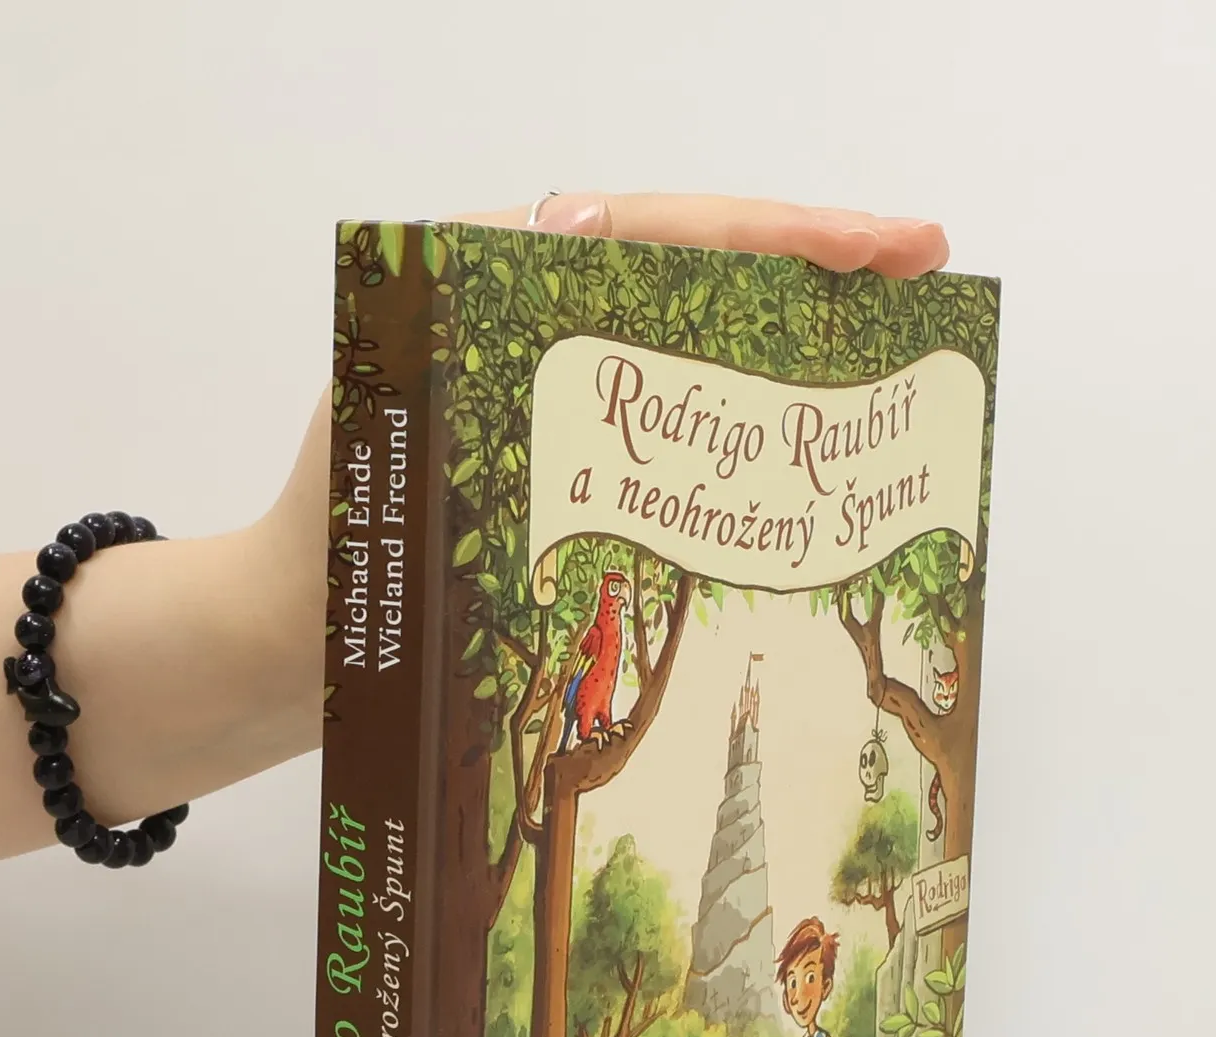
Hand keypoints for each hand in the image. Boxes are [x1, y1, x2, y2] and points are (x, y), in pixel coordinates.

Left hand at [266, 191, 948, 808]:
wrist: (293, 649)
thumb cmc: (329, 540)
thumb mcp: (386, 404)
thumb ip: (464, 305)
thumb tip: (581, 206)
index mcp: (491, 280)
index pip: (655, 230)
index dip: (775, 232)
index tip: (878, 244)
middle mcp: (536, 324)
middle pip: (698, 272)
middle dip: (813, 266)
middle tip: (922, 265)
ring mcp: (560, 398)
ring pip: (699, 349)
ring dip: (796, 347)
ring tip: (895, 346)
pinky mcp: (568, 468)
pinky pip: (673, 432)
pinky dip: (744, 435)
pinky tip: (811, 452)